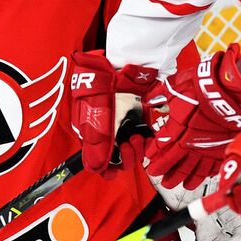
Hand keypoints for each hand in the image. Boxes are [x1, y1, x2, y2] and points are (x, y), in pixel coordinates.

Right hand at [68, 51, 157, 173]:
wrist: (115, 70)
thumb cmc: (98, 93)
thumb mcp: (93, 120)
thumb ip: (96, 146)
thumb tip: (96, 169)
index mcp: (94, 139)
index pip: (101, 166)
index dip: (109, 170)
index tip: (116, 167)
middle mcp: (110, 138)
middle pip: (121, 162)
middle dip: (127, 157)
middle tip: (129, 142)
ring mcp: (125, 130)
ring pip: (135, 154)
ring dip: (137, 150)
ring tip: (137, 137)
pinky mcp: (140, 122)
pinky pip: (147, 141)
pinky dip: (148, 142)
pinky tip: (146, 135)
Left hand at [146, 44, 240, 190]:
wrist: (229, 89)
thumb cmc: (202, 86)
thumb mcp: (174, 87)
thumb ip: (159, 95)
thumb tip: (149, 99)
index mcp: (177, 131)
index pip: (161, 149)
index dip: (154, 156)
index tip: (149, 161)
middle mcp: (191, 144)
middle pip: (176, 165)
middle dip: (167, 174)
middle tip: (161, 179)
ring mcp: (208, 149)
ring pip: (194, 171)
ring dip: (185, 179)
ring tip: (180, 185)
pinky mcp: (222, 149)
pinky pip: (212, 167)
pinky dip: (205, 174)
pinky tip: (202, 177)